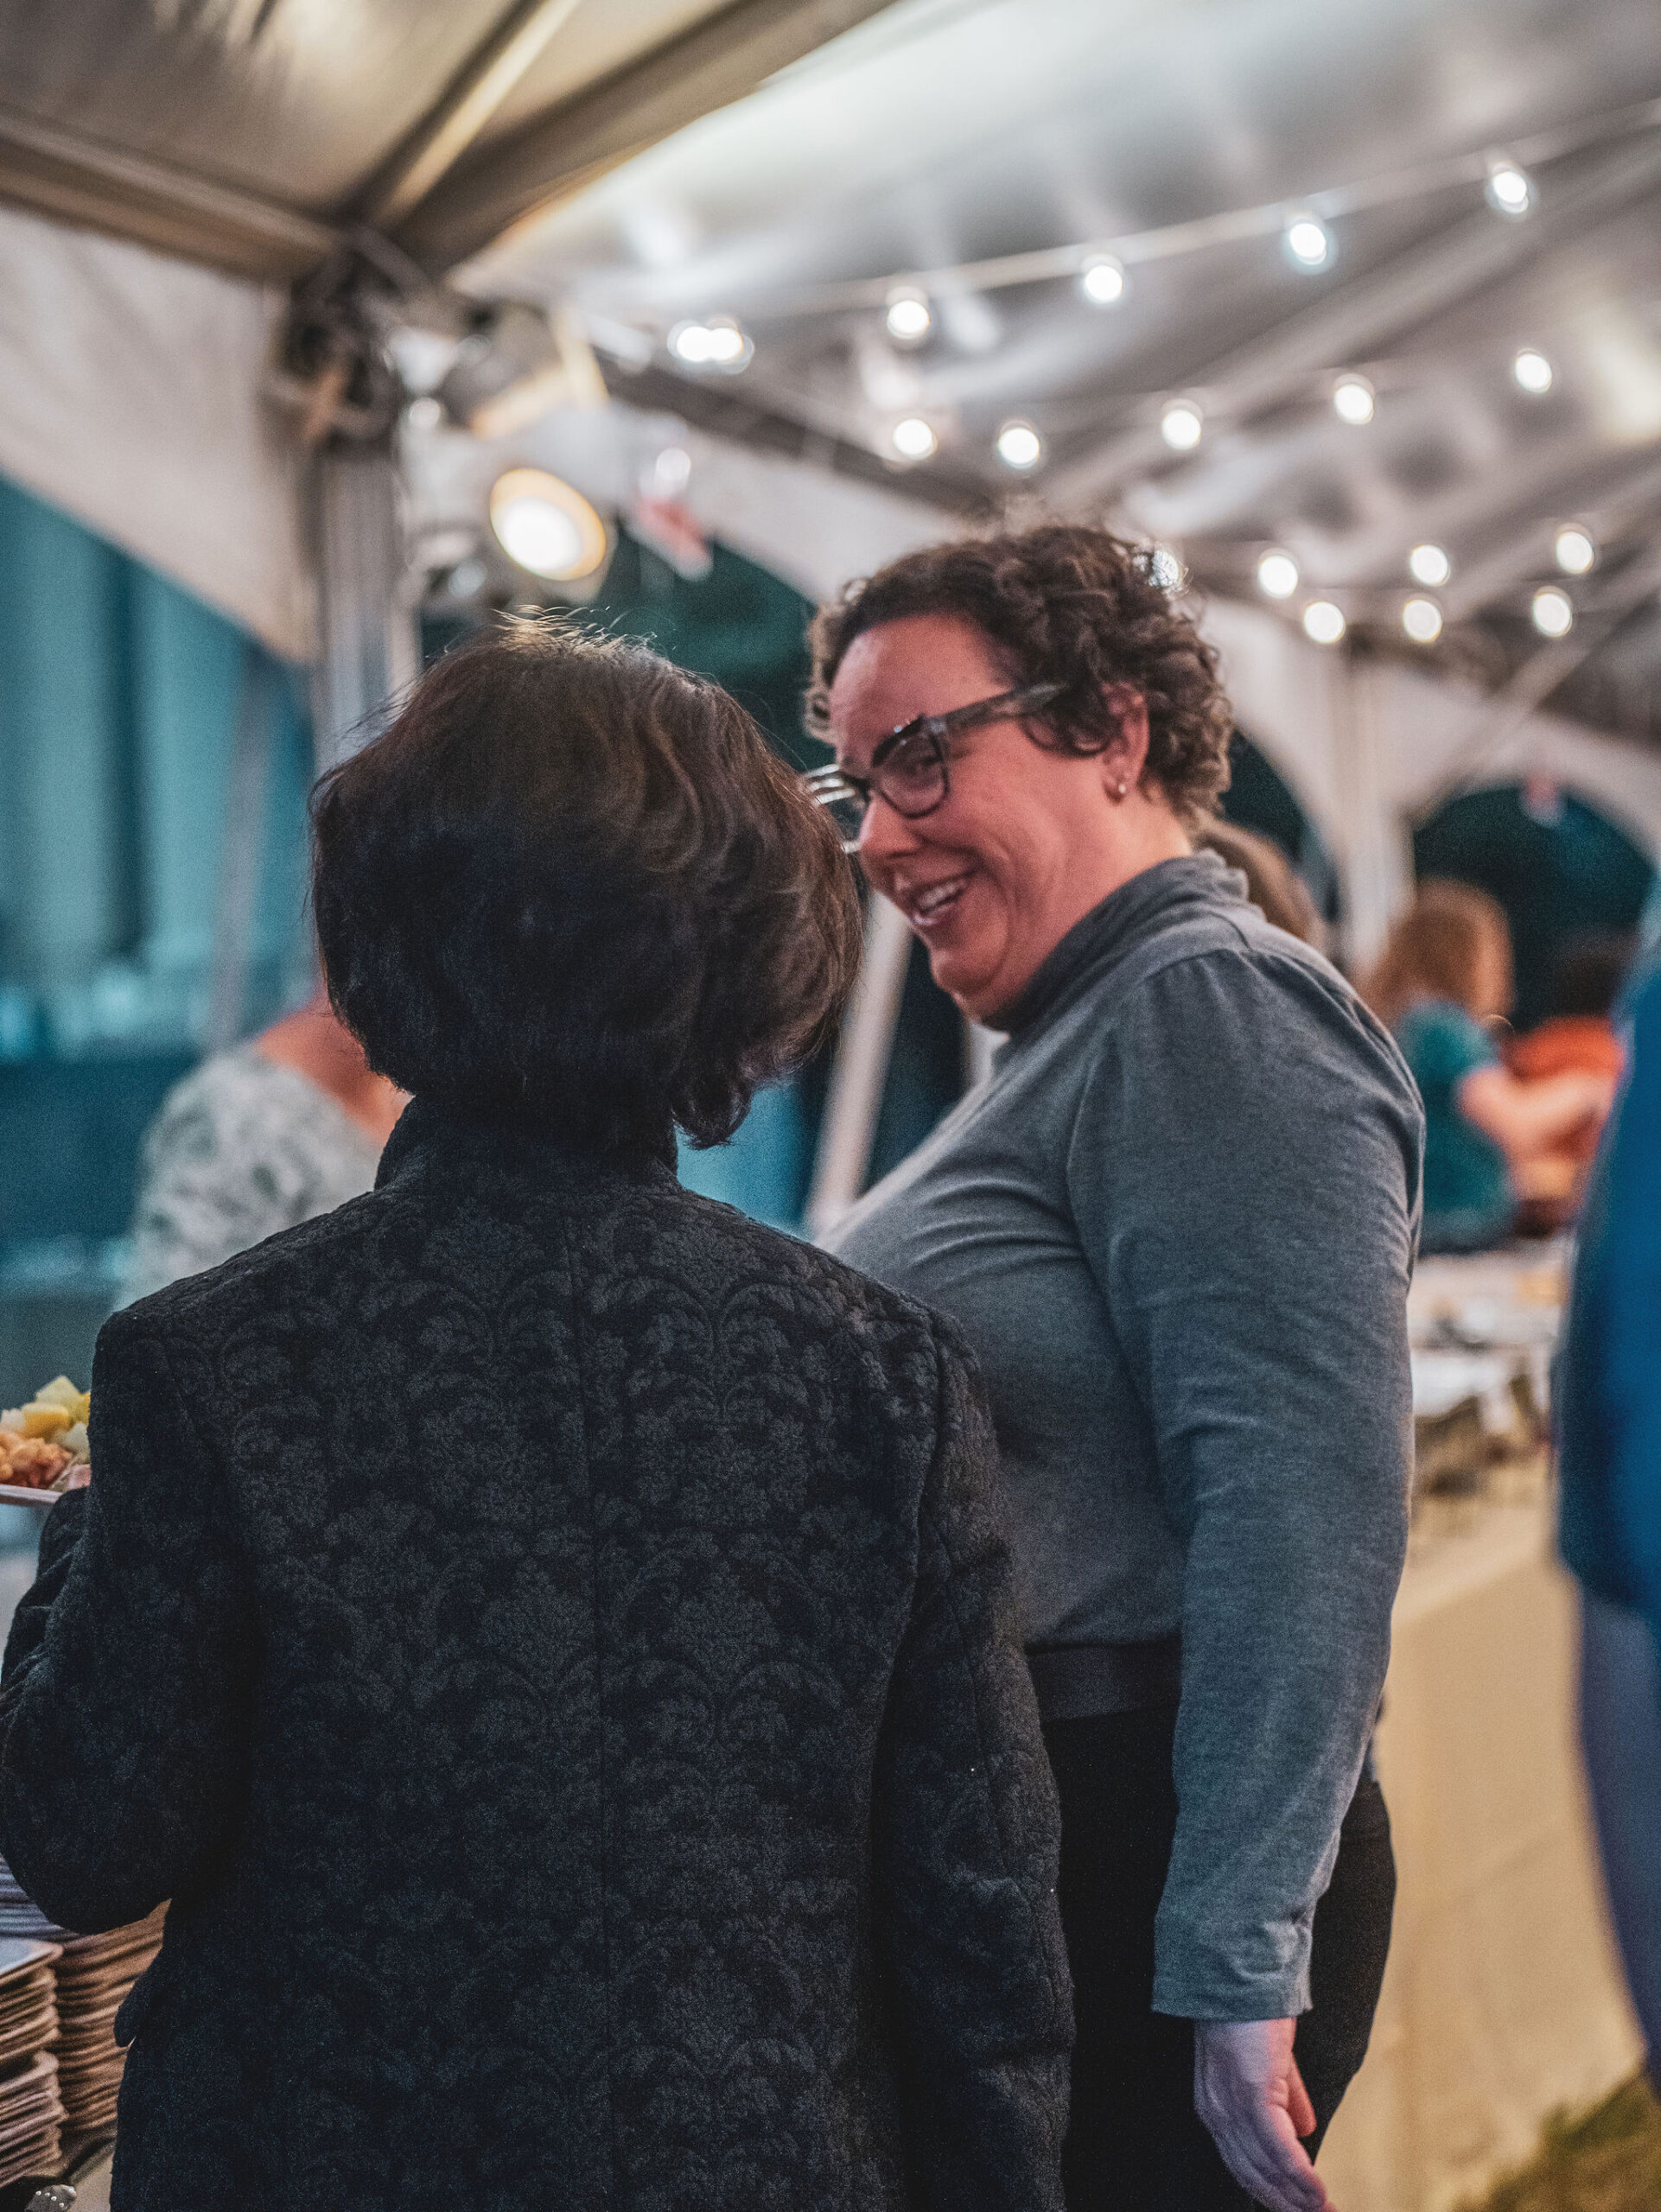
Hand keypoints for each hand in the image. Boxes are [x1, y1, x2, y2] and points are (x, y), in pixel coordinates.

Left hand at [1193, 2017, 1333, 2211]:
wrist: (1241, 1976)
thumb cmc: (1253, 2014)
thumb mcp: (1269, 2064)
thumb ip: (1285, 2098)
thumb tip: (1305, 2130)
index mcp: (1216, 2109)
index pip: (1243, 2165)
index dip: (1272, 2192)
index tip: (1298, 2210)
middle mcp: (1217, 2114)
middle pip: (1252, 2176)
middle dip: (1287, 2205)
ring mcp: (1232, 2106)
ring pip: (1266, 2168)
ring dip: (1299, 2197)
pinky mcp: (1252, 2093)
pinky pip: (1278, 2148)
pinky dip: (1300, 2175)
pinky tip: (1318, 2193)